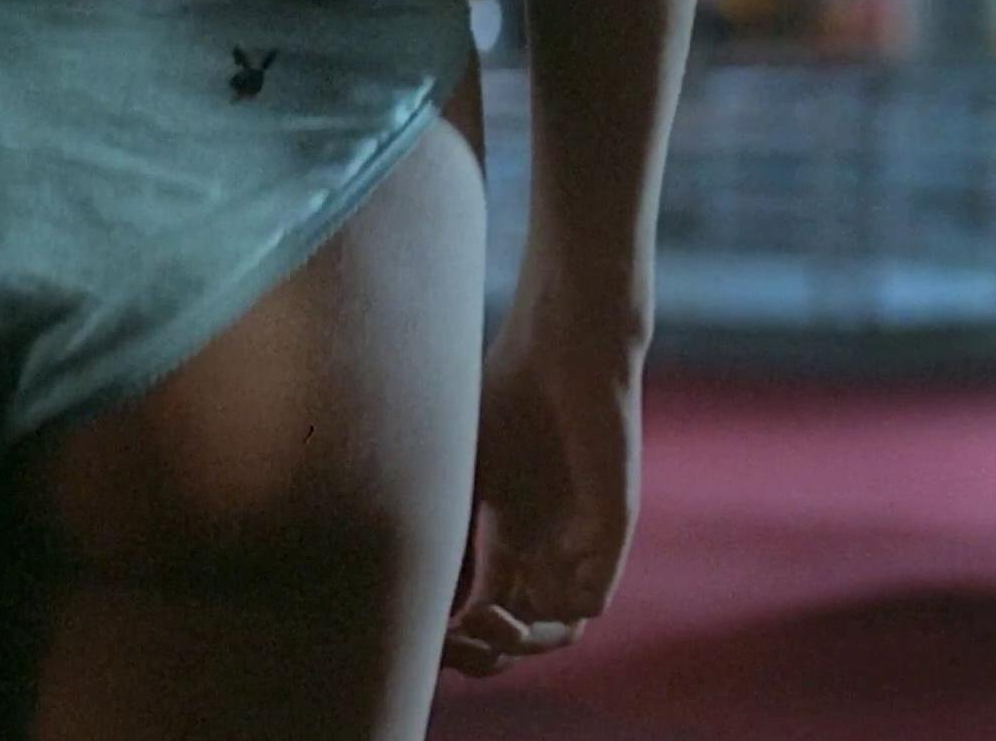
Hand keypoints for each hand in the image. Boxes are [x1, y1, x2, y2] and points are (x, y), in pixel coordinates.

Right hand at [442, 301, 644, 677]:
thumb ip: (438, 519)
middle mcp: (547, 543)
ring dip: (520, 641)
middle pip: (526, 630)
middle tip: (453, 634)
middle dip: (486, 649)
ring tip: (480, 619)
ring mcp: (580, 538)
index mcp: (511, 532)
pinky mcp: (610, 527)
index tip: (425, 630)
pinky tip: (511, 601)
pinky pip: (592, 599)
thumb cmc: (505, 388)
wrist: (561, 345)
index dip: (460, 632)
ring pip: (562, 626)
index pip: (492, 608)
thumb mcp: (457, 466)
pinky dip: (554, 617)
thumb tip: (385, 572)